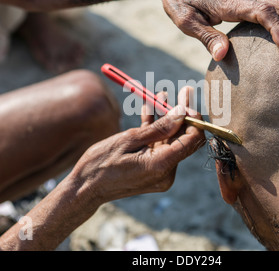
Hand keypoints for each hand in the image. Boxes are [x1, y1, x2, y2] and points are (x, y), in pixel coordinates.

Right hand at [73, 87, 204, 203]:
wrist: (85, 189)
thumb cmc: (101, 164)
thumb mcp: (129, 139)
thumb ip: (158, 127)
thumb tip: (182, 112)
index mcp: (161, 165)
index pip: (192, 139)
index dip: (193, 118)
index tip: (186, 100)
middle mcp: (166, 172)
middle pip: (184, 138)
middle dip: (183, 113)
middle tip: (184, 90)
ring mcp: (161, 172)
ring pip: (171, 139)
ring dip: (167, 118)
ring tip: (162, 94)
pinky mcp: (154, 169)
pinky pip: (160, 146)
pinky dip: (156, 129)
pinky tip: (151, 106)